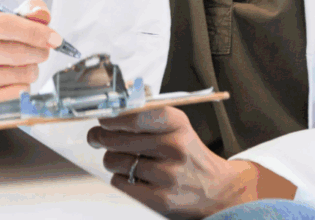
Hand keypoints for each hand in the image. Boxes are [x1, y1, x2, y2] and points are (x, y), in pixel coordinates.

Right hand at [0, 0, 60, 113]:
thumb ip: (30, 11)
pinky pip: (17, 94)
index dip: (33, 31)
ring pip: (19, 75)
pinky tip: (14, 82)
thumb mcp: (8, 19)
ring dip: (32, 69)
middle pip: (13, 52)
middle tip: (44, 51)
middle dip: (39, 52)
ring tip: (24, 66)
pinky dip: (24, 87)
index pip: (1, 25)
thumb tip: (42, 15)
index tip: (54, 38)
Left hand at [87, 105, 295, 217]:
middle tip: (98, 136)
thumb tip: (110, 114)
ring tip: (122, 159)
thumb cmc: (189, 155)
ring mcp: (167, 175)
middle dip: (102, 137)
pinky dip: (120, 178)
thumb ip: (148, 118)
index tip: (102, 117)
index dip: (113, 117)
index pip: (136, 115)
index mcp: (178, 124)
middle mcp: (174, 147)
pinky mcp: (159, 199)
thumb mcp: (178, 128)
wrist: (216, 189)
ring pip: (115, 161)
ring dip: (112, 159)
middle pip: (118, 139)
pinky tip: (133, 176)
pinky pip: (120, 183)